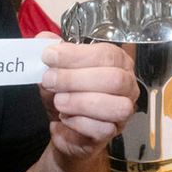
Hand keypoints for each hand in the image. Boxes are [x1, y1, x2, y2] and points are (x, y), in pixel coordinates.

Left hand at [38, 34, 138, 159]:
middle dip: (75, 79)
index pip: (106, 55)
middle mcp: (127, 85)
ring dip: (80, 102)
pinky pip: (103, 129)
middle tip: (49, 80)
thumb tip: (44, 39)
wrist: (64, 128)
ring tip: (58, 101)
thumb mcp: (56, 69)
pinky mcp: (113, 133)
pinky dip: (79, 122)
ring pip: (115, 106)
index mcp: (118, 61)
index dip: (77, 55)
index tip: (49, 56)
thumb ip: (52, 52)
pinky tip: (65, 117)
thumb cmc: (67, 93)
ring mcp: (124, 110)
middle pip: (114, 79)